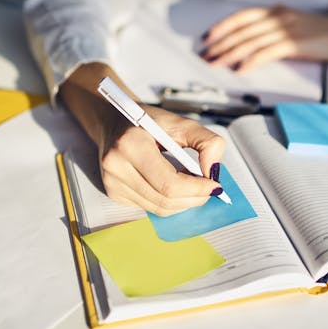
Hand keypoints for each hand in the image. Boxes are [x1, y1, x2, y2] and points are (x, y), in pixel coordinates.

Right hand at [59, 63, 225, 215]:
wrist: (112, 120)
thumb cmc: (146, 120)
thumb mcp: (180, 122)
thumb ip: (206, 142)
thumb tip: (214, 172)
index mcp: (131, 144)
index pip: (169, 183)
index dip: (197, 189)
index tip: (215, 185)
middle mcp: (116, 166)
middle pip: (165, 200)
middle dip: (194, 198)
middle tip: (209, 188)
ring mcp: (112, 183)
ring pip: (159, 208)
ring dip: (183, 202)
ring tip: (194, 186)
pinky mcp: (114, 193)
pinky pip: (149, 207)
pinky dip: (168, 201)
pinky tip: (173, 186)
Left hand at [200, 5, 327, 71]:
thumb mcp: (298, 24)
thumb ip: (278, 28)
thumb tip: (259, 38)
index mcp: (277, 12)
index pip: (241, 17)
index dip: (221, 26)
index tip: (206, 37)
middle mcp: (278, 17)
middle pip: (240, 30)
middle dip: (219, 43)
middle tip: (204, 55)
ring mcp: (286, 29)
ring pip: (249, 41)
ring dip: (228, 53)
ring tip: (215, 63)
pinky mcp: (295, 43)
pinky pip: (266, 52)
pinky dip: (251, 61)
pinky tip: (240, 70)